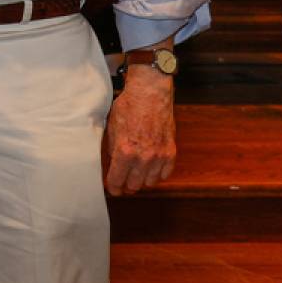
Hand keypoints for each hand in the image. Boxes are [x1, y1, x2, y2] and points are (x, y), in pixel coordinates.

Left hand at [104, 64, 176, 194]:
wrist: (150, 93)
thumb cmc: (128, 107)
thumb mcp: (111, 128)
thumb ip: (112, 149)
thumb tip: (112, 164)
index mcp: (124, 151)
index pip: (117, 180)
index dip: (113, 187)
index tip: (111, 189)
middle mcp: (143, 157)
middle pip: (134, 185)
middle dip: (126, 186)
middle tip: (122, 184)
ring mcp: (159, 155)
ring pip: (150, 182)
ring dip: (142, 181)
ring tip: (135, 176)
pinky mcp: (171, 151)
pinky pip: (165, 173)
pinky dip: (157, 174)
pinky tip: (150, 169)